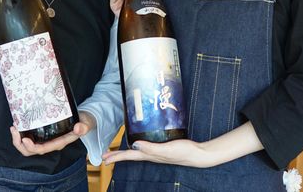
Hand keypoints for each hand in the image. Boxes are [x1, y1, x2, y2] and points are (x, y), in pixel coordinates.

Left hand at [10, 111, 94, 155]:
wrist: (84, 120)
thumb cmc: (84, 122)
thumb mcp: (86, 123)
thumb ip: (84, 126)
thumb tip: (79, 128)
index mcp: (59, 143)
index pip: (43, 149)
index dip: (32, 147)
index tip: (24, 138)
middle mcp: (51, 143)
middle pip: (31, 151)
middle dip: (19, 144)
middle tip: (14, 130)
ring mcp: (46, 140)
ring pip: (28, 147)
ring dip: (18, 140)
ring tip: (14, 127)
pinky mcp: (43, 134)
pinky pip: (29, 139)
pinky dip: (21, 134)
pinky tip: (19, 125)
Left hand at [101, 139, 217, 167]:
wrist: (198, 154)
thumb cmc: (184, 151)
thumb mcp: (167, 149)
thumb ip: (151, 148)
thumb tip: (134, 146)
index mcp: (150, 155)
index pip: (129, 156)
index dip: (117, 156)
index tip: (104, 158)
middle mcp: (151, 155)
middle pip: (130, 155)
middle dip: (117, 155)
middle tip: (104, 156)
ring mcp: (156, 152)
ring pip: (137, 152)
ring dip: (125, 152)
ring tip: (116, 151)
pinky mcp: (162, 148)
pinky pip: (145, 148)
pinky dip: (138, 146)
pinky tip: (138, 142)